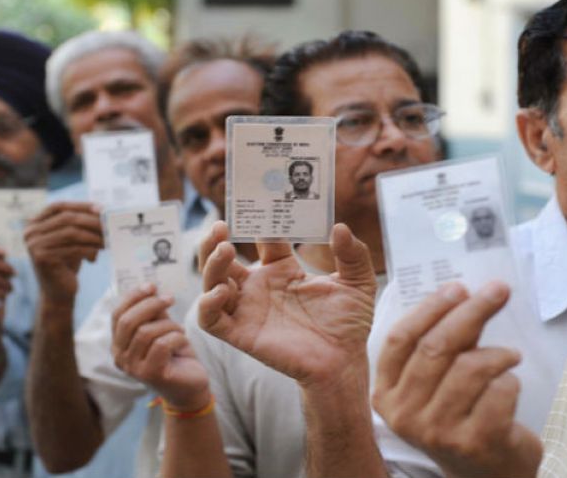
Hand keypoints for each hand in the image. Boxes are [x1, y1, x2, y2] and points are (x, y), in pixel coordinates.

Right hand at [24, 202, 102, 306]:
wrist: (58, 292)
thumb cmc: (66, 264)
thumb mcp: (70, 240)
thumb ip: (79, 224)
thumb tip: (102, 210)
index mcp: (34, 224)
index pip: (58, 206)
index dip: (80, 205)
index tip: (101, 208)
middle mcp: (30, 232)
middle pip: (66, 218)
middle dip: (91, 221)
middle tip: (110, 226)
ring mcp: (34, 245)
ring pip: (72, 233)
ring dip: (93, 236)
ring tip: (107, 241)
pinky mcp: (42, 258)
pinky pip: (73, 249)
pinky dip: (89, 250)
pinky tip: (95, 256)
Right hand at [112, 284, 209, 411]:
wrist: (190, 385)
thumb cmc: (175, 354)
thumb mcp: (162, 328)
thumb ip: (153, 313)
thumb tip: (150, 288)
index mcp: (118, 343)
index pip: (117, 314)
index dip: (133, 297)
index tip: (152, 285)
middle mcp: (120, 357)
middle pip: (128, 321)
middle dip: (150, 305)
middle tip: (170, 298)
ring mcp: (133, 368)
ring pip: (146, 332)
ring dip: (168, 324)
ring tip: (179, 329)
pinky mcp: (150, 374)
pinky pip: (161, 345)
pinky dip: (176, 337)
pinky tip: (182, 340)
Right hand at [198, 221, 375, 387]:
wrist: (345, 362)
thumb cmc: (349, 324)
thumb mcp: (358, 282)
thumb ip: (353, 254)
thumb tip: (339, 226)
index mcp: (283, 270)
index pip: (262, 239)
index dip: (261, 222)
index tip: (264, 204)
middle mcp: (259, 287)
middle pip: (223, 258)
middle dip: (214, 240)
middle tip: (219, 224)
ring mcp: (248, 310)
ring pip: (211, 283)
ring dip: (210, 264)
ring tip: (224, 247)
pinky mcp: (241, 334)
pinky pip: (211, 320)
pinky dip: (207, 304)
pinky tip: (222, 291)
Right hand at [371, 281, 541, 477]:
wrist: (487, 474)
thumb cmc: (461, 418)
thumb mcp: (436, 383)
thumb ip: (440, 346)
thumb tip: (462, 295)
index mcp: (386, 394)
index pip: (401, 339)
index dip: (430, 308)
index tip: (457, 287)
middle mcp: (405, 415)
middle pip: (436, 347)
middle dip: (471, 312)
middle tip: (497, 291)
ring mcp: (437, 431)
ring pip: (469, 367)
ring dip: (498, 353)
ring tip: (510, 355)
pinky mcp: (474, 443)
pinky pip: (498, 392)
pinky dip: (510, 381)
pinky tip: (510, 385)